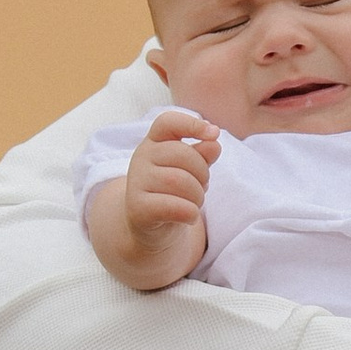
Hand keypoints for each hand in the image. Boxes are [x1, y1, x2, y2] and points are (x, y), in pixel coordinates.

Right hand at [119, 111, 218, 268]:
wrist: (152, 227)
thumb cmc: (174, 192)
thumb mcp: (190, 170)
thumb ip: (202, 155)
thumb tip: (214, 144)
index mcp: (154, 142)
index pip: (168, 122)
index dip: (192, 124)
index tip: (214, 133)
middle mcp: (141, 157)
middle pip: (183, 154)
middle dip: (202, 173)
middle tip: (201, 187)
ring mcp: (136, 182)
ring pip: (180, 181)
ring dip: (197, 196)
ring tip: (194, 202)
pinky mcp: (138, 207)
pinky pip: (175, 206)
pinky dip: (190, 213)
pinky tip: (189, 216)